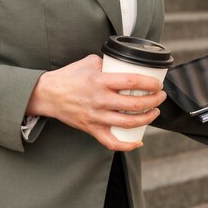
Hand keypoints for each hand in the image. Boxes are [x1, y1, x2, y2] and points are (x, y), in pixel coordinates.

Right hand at [25, 54, 165, 151]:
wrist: (47, 94)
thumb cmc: (68, 77)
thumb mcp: (89, 62)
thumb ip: (108, 63)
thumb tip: (125, 65)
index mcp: (100, 81)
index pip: (132, 82)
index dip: (150, 84)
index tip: (157, 84)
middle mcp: (100, 100)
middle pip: (134, 105)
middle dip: (154, 101)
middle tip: (160, 97)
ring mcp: (96, 117)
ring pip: (128, 123)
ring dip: (147, 118)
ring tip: (154, 112)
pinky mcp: (92, 129)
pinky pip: (112, 142)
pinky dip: (127, 145)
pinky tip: (138, 141)